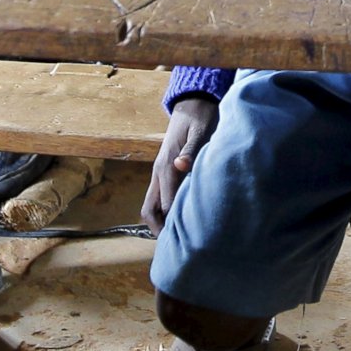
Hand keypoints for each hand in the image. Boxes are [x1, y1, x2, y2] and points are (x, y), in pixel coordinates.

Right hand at [142, 95, 217, 232]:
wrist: (191, 104)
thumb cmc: (200, 118)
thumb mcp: (200, 131)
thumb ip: (192, 150)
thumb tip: (181, 166)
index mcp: (167, 166)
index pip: (166, 205)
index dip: (173, 225)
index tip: (186, 242)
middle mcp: (159, 173)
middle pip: (150, 210)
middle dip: (160, 229)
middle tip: (177, 247)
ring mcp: (159, 173)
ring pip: (152, 205)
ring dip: (161, 222)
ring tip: (178, 238)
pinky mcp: (164, 172)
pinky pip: (159, 198)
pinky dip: (165, 212)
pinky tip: (180, 220)